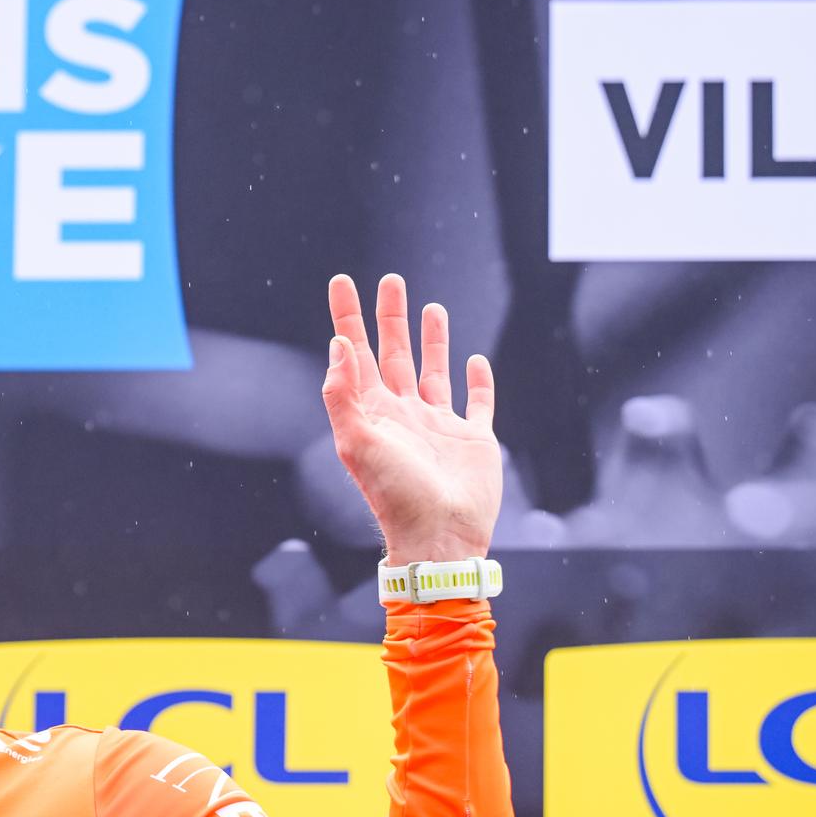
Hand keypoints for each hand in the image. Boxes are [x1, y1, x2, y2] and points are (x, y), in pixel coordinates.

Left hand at [321, 274, 501, 565]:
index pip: (356, 354)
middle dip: (391, 317)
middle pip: (394, 353)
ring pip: (433, 370)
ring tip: (430, 307)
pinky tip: (475, 360)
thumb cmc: (395, 495)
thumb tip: (337, 346)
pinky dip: (478, 381)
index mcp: (372, 412)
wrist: (439, 536)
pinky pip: (477, 402)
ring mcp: (438, 425)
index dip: (348, 318)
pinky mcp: (473, 439)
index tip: (341, 282)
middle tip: (390, 281)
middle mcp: (403, 414)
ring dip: (431, 339)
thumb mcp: (357, 443)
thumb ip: (342, 395)